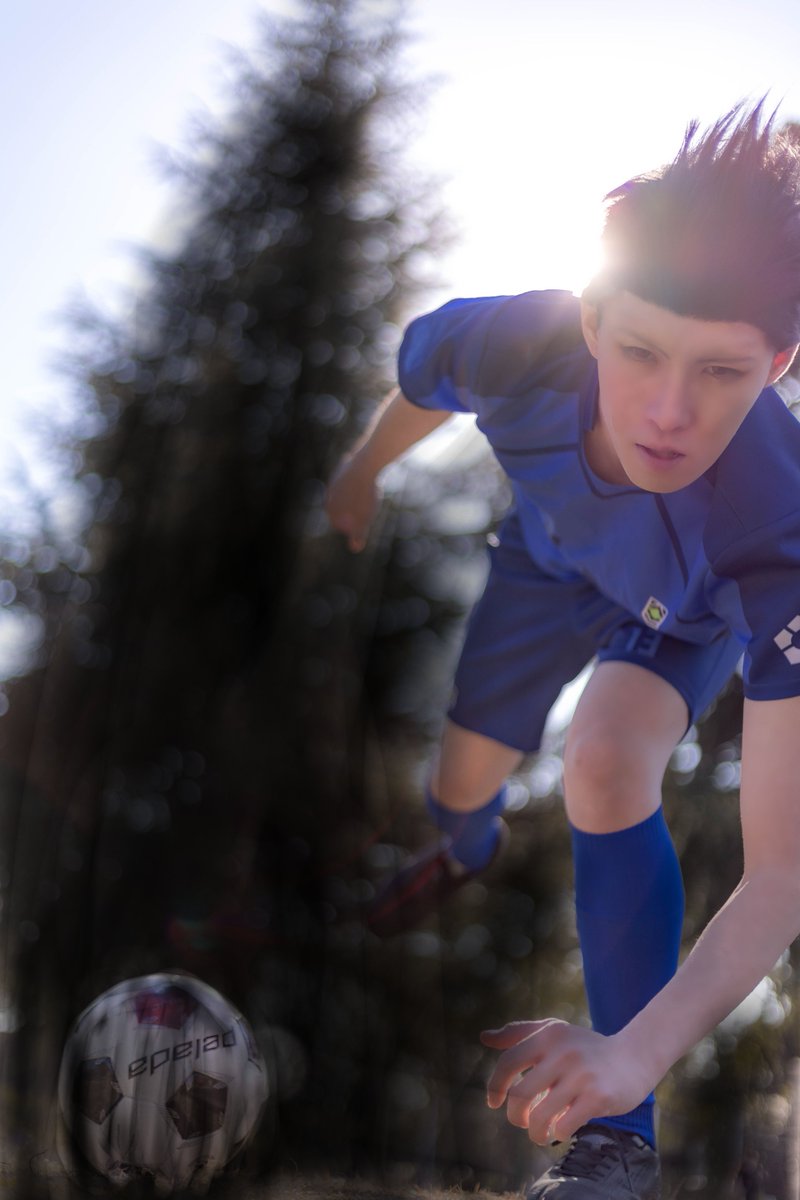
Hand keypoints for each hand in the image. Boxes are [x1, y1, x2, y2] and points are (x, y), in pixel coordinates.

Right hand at [325, 453, 379, 552]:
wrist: (366, 465)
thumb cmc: (364, 495)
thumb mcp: (363, 519)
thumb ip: (357, 535)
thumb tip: (355, 548)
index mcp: (330, 506)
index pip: (337, 522)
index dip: (351, 526)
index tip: (364, 523)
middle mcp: (329, 493)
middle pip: (341, 506)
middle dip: (351, 510)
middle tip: (368, 508)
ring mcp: (335, 478)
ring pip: (347, 490)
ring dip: (355, 494)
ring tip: (370, 493)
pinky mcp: (344, 466)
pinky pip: (353, 477)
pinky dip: (360, 480)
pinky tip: (371, 479)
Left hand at [481, 1019, 652, 1144]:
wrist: (634, 1056)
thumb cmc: (586, 1047)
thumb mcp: (553, 1031)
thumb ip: (518, 1034)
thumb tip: (484, 1038)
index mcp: (548, 1035)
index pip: (509, 1062)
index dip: (495, 1085)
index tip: (494, 1103)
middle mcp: (563, 1052)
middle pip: (520, 1095)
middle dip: (515, 1116)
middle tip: (522, 1121)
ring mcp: (581, 1075)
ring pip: (540, 1116)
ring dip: (534, 1132)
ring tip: (539, 1134)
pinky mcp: (598, 1097)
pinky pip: (564, 1126)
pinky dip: (556, 1133)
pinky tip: (560, 1130)